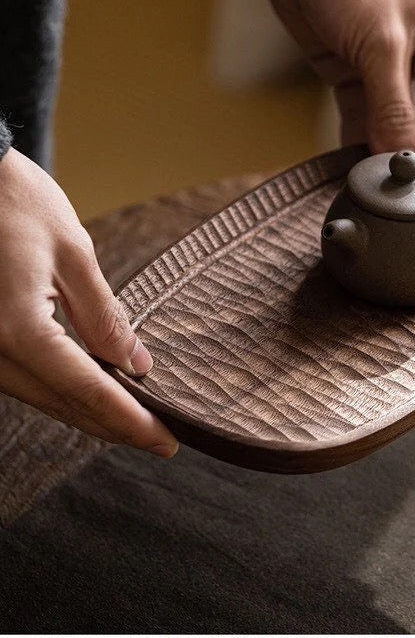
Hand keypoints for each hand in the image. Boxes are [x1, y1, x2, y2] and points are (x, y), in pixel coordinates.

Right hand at [0, 148, 177, 456]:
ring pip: (43, 398)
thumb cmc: (17, 204)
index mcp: (19, 330)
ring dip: (90, 413)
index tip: (166, 440)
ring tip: (136, 424)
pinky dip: (64, 392)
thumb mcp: (73, 253)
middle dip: (116, 427)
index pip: (86, 390)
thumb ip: (105, 316)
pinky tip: (94, 395)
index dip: (130, 420)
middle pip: (63, 405)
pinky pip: (27, 380)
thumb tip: (137, 366)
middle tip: (162, 442)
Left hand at [260, 0, 414, 167]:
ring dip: (395, 155)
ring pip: (400, 124)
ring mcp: (390, 68)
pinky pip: (365, 118)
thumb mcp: (383, 45)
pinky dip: (362, 143)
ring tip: (396, 196)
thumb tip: (401, 162)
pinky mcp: (355, 74)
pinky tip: (362, 172)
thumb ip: (393, 108)